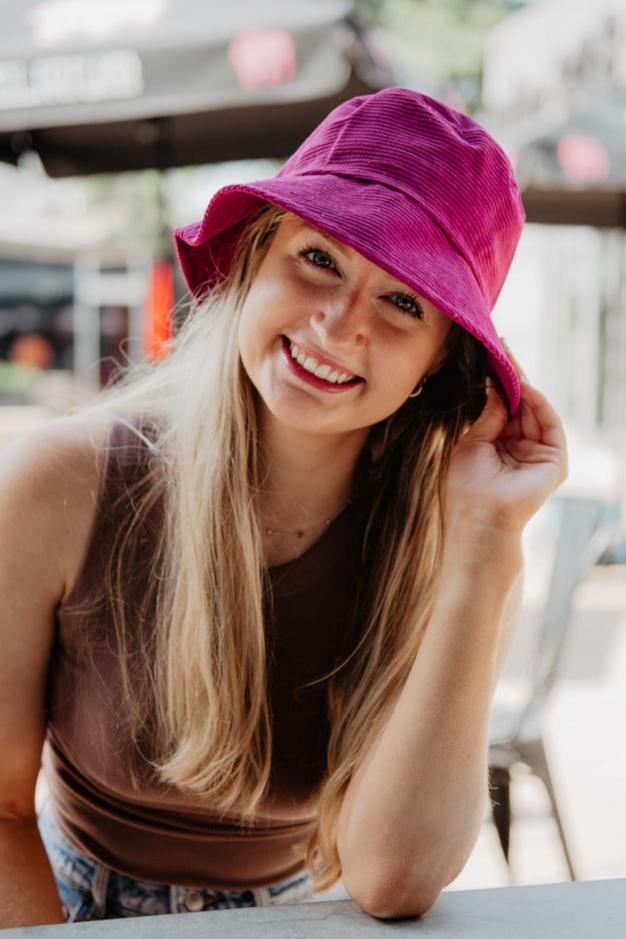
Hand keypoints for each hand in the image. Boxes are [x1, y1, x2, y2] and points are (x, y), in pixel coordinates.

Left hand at [446, 345, 567, 534]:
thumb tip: (495, 385)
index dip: (497, 381)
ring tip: (508, 360)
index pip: (504, 406)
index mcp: (501, 444)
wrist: (477, 515)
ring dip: (524, 383)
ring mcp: (540, 453)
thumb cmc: (466, 484)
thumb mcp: (472, 441)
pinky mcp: (555, 460)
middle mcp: (522, 447)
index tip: (489, 355)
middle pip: (522, 403)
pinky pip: (549, 422)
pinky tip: (523, 385)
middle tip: (500, 347)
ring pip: (537, 409)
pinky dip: (538, 402)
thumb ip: (488, 414)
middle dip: (511, 376)